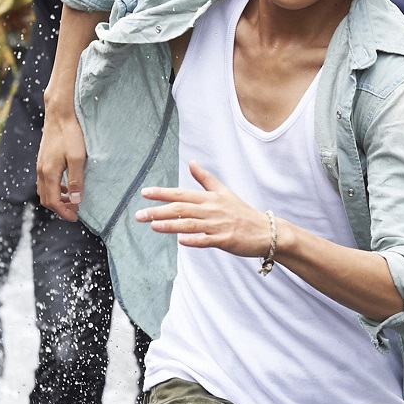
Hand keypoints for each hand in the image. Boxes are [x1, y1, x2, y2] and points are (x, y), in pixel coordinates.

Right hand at [37, 108, 87, 220]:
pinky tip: (67, 186)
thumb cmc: (71, 134)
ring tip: (73, 201)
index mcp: (49, 173)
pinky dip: (55, 189)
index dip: (64, 213)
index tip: (75, 218)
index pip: (53, 202)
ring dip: (57, 199)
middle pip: (46, 199)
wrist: (59, 114)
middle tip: (75, 212)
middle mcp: (41, 171)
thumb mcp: (78, 158)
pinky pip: (45, 182)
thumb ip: (76, 180)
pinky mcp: (43, 160)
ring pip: (44, 191)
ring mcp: (40, 165)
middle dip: (60, 209)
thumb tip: (76, 201)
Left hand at [134, 161, 272, 254]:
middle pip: (181, 209)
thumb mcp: (223, 191)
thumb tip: (192, 163)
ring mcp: (217, 225)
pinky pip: (206, 240)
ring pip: (190, 224)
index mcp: (209, 198)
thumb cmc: (242, 212)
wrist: (265, 230)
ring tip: (152, 225)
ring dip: (170, 225)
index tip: (145, 192)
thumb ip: (205, 178)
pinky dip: (194, 240)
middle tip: (139, 215)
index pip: (181, 194)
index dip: (162, 193)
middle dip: (158, 211)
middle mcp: (211, 210)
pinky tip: (181, 241)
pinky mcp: (224, 240)